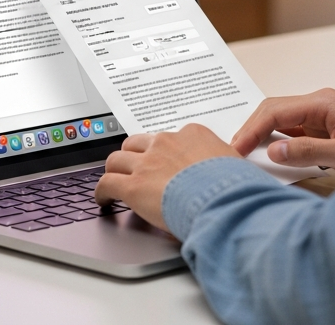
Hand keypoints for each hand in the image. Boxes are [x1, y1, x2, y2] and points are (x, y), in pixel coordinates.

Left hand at [95, 124, 240, 230]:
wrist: (223, 199)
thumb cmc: (233, 185)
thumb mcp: (233, 163)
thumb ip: (222, 161)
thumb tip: (226, 170)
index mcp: (191, 134)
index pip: (168, 138)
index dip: (162, 153)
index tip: (162, 163)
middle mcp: (166, 143)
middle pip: (137, 143)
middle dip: (133, 156)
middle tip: (133, 169)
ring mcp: (147, 163)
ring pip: (116, 160)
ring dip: (114, 171)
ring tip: (114, 183)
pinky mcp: (133, 186)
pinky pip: (107, 184)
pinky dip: (102, 192)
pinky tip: (103, 200)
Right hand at [232, 88, 334, 178]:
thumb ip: (309, 152)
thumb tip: (275, 151)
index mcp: (324, 102)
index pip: (276, 110)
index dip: (252, 129)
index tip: (236, 147)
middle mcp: (321, 104)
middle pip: (275, 111)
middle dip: (252, 129)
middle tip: (234, 152)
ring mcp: (324, 116)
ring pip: (283, 122)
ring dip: (265, 137)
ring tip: (246, 155)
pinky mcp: (328, 130)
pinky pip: (296, 133)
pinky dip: (281, 144)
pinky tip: (274, 158)